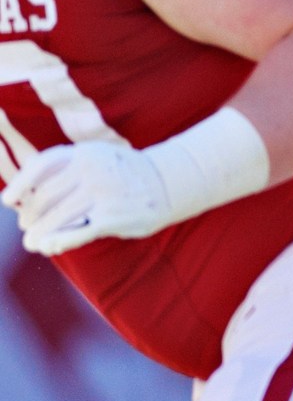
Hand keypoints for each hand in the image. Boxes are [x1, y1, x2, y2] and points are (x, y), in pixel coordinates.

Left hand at [3, 142, 171, 256]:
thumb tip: (28, 196)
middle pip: (46, 197)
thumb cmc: (124, 172)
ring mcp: (102, 194)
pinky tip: (50, 247)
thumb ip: (65, 170)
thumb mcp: (96, 158)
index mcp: (82, 153)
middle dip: (31, 215)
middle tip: (26, 225)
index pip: (41, 167)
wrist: (168, 182)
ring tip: (32, 243)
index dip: (20, 185)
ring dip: (41, 233)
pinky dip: (60, 242)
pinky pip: (77, 233)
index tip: (7, 201)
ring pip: (58, 217)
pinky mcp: (113, 218)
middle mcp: (90, 171)